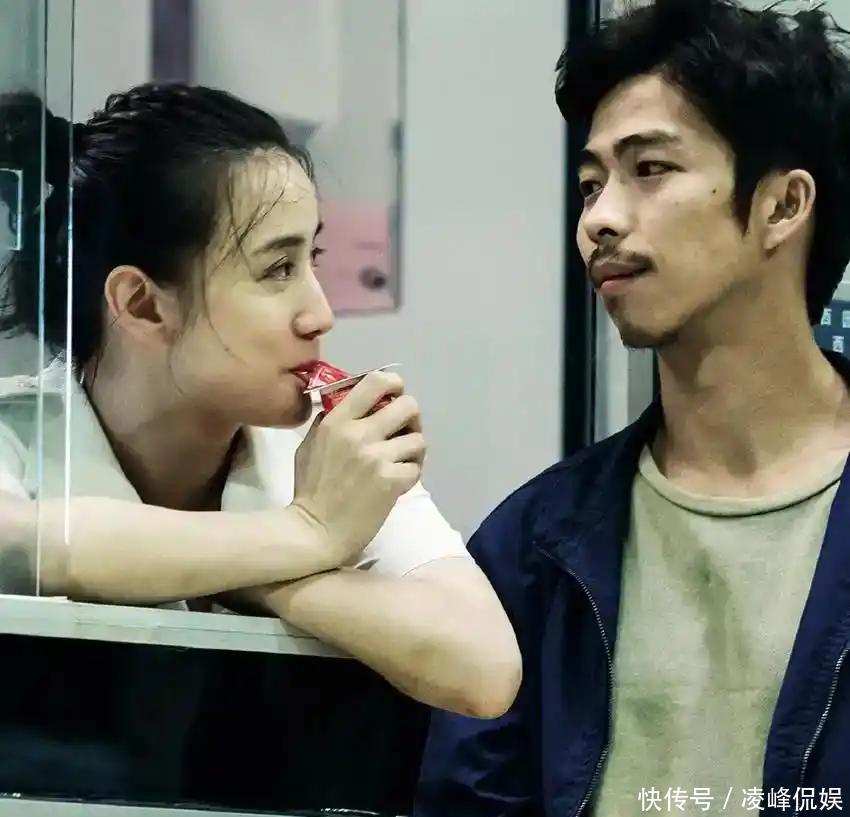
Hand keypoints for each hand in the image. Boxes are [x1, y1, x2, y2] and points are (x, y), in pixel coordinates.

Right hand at [291, 371, 425, 568]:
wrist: (315, 531)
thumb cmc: (310, 489)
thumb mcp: (310, 445)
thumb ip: (330, 421)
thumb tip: (352, 403)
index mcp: (337, 421)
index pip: (375, 382)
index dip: (394, 384)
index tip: (395, 396)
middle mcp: (359, 434)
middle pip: (408, 406)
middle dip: (412, 418)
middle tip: (404, 432)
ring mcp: (377, 458)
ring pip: (418, 439)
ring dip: (413, 450)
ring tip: (402, 461)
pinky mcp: (391, 482)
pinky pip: (416, 467)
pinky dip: (410, 474)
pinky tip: (398, 482)